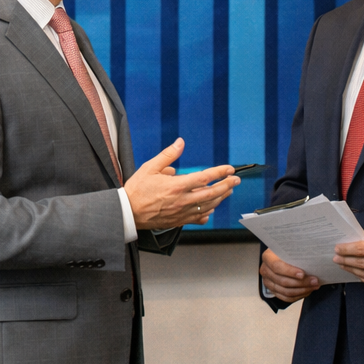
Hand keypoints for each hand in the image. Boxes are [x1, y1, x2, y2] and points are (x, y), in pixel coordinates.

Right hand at [123, 138, 239, 229]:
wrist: (128, 212)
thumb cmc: (137, 189)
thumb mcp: (150, 167)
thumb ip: (168, 155)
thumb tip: (180, 143)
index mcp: (176, 185)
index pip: (205, 177)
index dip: (220, 172)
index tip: (229, 169)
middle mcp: (182, 200)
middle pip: (211, 193)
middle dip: (226, 186)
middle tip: (235, 180)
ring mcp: (182, 212)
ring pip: (208, 206)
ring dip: (220, 198)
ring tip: (228, 191)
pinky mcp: (179, 221)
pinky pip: (198, 218)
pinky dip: (207, 214)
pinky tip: (211, 210)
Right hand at [260, 249, 320, 302]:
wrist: (282, 257)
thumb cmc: (288, 252)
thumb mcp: (291, 248)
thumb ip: (298, 251)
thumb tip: (316, 256)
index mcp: (268, 257)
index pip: (277, 266)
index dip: (290, 271)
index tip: (303, 273)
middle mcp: (265, 270)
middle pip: (282, 281)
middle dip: (301, 283)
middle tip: (315, 281)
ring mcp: (268, 282)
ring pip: (285, 291)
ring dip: (302, 290)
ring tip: (314, 286)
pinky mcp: (273, 290)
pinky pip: (286, 298)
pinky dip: (298, 296)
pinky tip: (307, 291)